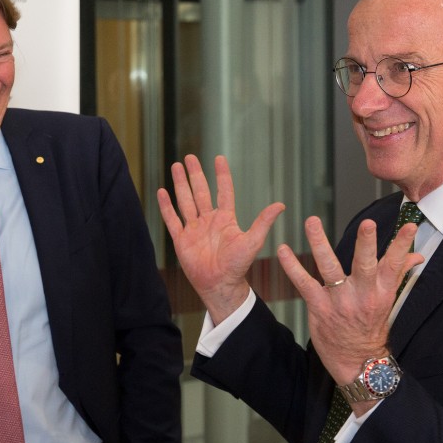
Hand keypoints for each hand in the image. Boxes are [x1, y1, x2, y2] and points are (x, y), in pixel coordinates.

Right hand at [157, 154, 284, 323]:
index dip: (221, 175)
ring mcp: (193, 229)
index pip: (223, 191)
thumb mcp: (252, 241)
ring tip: (175, 167)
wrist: (219, 285)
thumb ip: (263, 222)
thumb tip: (281, 205)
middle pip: (200, 191)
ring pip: (185, 201)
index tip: (219, 158)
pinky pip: (172, 219)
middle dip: (195, 174)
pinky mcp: (181, 240)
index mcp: (225, 219)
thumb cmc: (237, 266)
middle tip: (189, 157)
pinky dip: (166, 206)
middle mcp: (208, 221)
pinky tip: (162, 192)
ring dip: (180, 184)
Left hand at [276, 216, 422, 394]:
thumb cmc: (372, 326)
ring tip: (312, 221)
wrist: (357, 361)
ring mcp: (339, 301)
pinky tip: (283, 250)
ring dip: (320, 243)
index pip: (395, 263)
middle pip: (366, 265)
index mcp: (382, 291)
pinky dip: (292, 266)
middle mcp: (362, 294)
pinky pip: (304, 283)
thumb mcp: (389, 300)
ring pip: (330, 268)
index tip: (410, 226)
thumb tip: (416, 255)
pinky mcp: (319, 307)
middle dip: (367, 244)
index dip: (402, 244)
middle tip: (368, 223)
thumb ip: (398, 273)